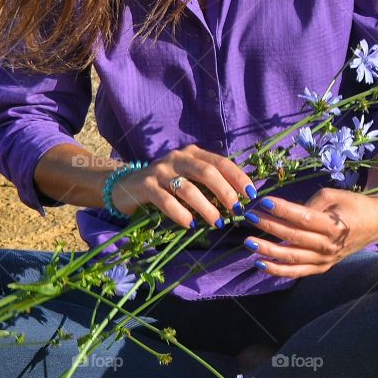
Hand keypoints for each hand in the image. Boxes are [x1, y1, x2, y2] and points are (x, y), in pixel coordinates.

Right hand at [107, 144, 257, 230]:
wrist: (126, 186)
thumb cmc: (165, 185)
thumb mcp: (188, 177)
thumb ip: (208, 182)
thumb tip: (239, 198)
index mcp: (192, 153)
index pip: (220, 162)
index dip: (238, 177)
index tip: (251, 194)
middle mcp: (177, 157)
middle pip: (207, 172)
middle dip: (225, 192)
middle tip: (236, 210)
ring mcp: (160, 171)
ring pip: (188, 188)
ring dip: (206, 207)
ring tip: (217, 222)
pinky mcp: (145, 186)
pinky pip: (166, 200)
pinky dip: (180, 213)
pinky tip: (190, 224)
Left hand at [244, 188, 377, 277]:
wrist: (373, 224)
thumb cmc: (351, 205)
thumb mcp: (334, 196)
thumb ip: (311, 203)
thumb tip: (286, 211)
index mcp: (334, 225)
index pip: (303, 217)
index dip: (282, 209)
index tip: (263, 201)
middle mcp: (328, 245)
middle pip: (294, 237)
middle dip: (269, 227)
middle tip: (249, 217)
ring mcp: (325, 259)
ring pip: (293, 258)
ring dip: (269, 251)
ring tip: (249, 243)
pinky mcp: (322, 268)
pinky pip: (297, 272)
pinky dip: (278, 271)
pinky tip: (261, 264)